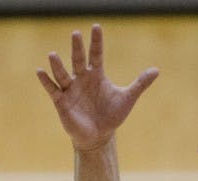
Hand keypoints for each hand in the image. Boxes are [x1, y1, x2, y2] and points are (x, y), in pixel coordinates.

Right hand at [36, 24, 158, 151]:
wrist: (99, 136)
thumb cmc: (112, 116)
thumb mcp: (127, 98)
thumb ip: (140, 83)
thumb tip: (157, 70)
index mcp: (96, 75)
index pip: (96, 54)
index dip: (96, 42)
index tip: (96, 27)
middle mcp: (81, 78)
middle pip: (78, 60)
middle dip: (77, 48)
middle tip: (76, 34)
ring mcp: (70, 89)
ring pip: (62, 74)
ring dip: (57, 65)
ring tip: (53, 54)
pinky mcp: (61, 101)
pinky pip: (52, 89)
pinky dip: (46, 81)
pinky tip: (40, 72)